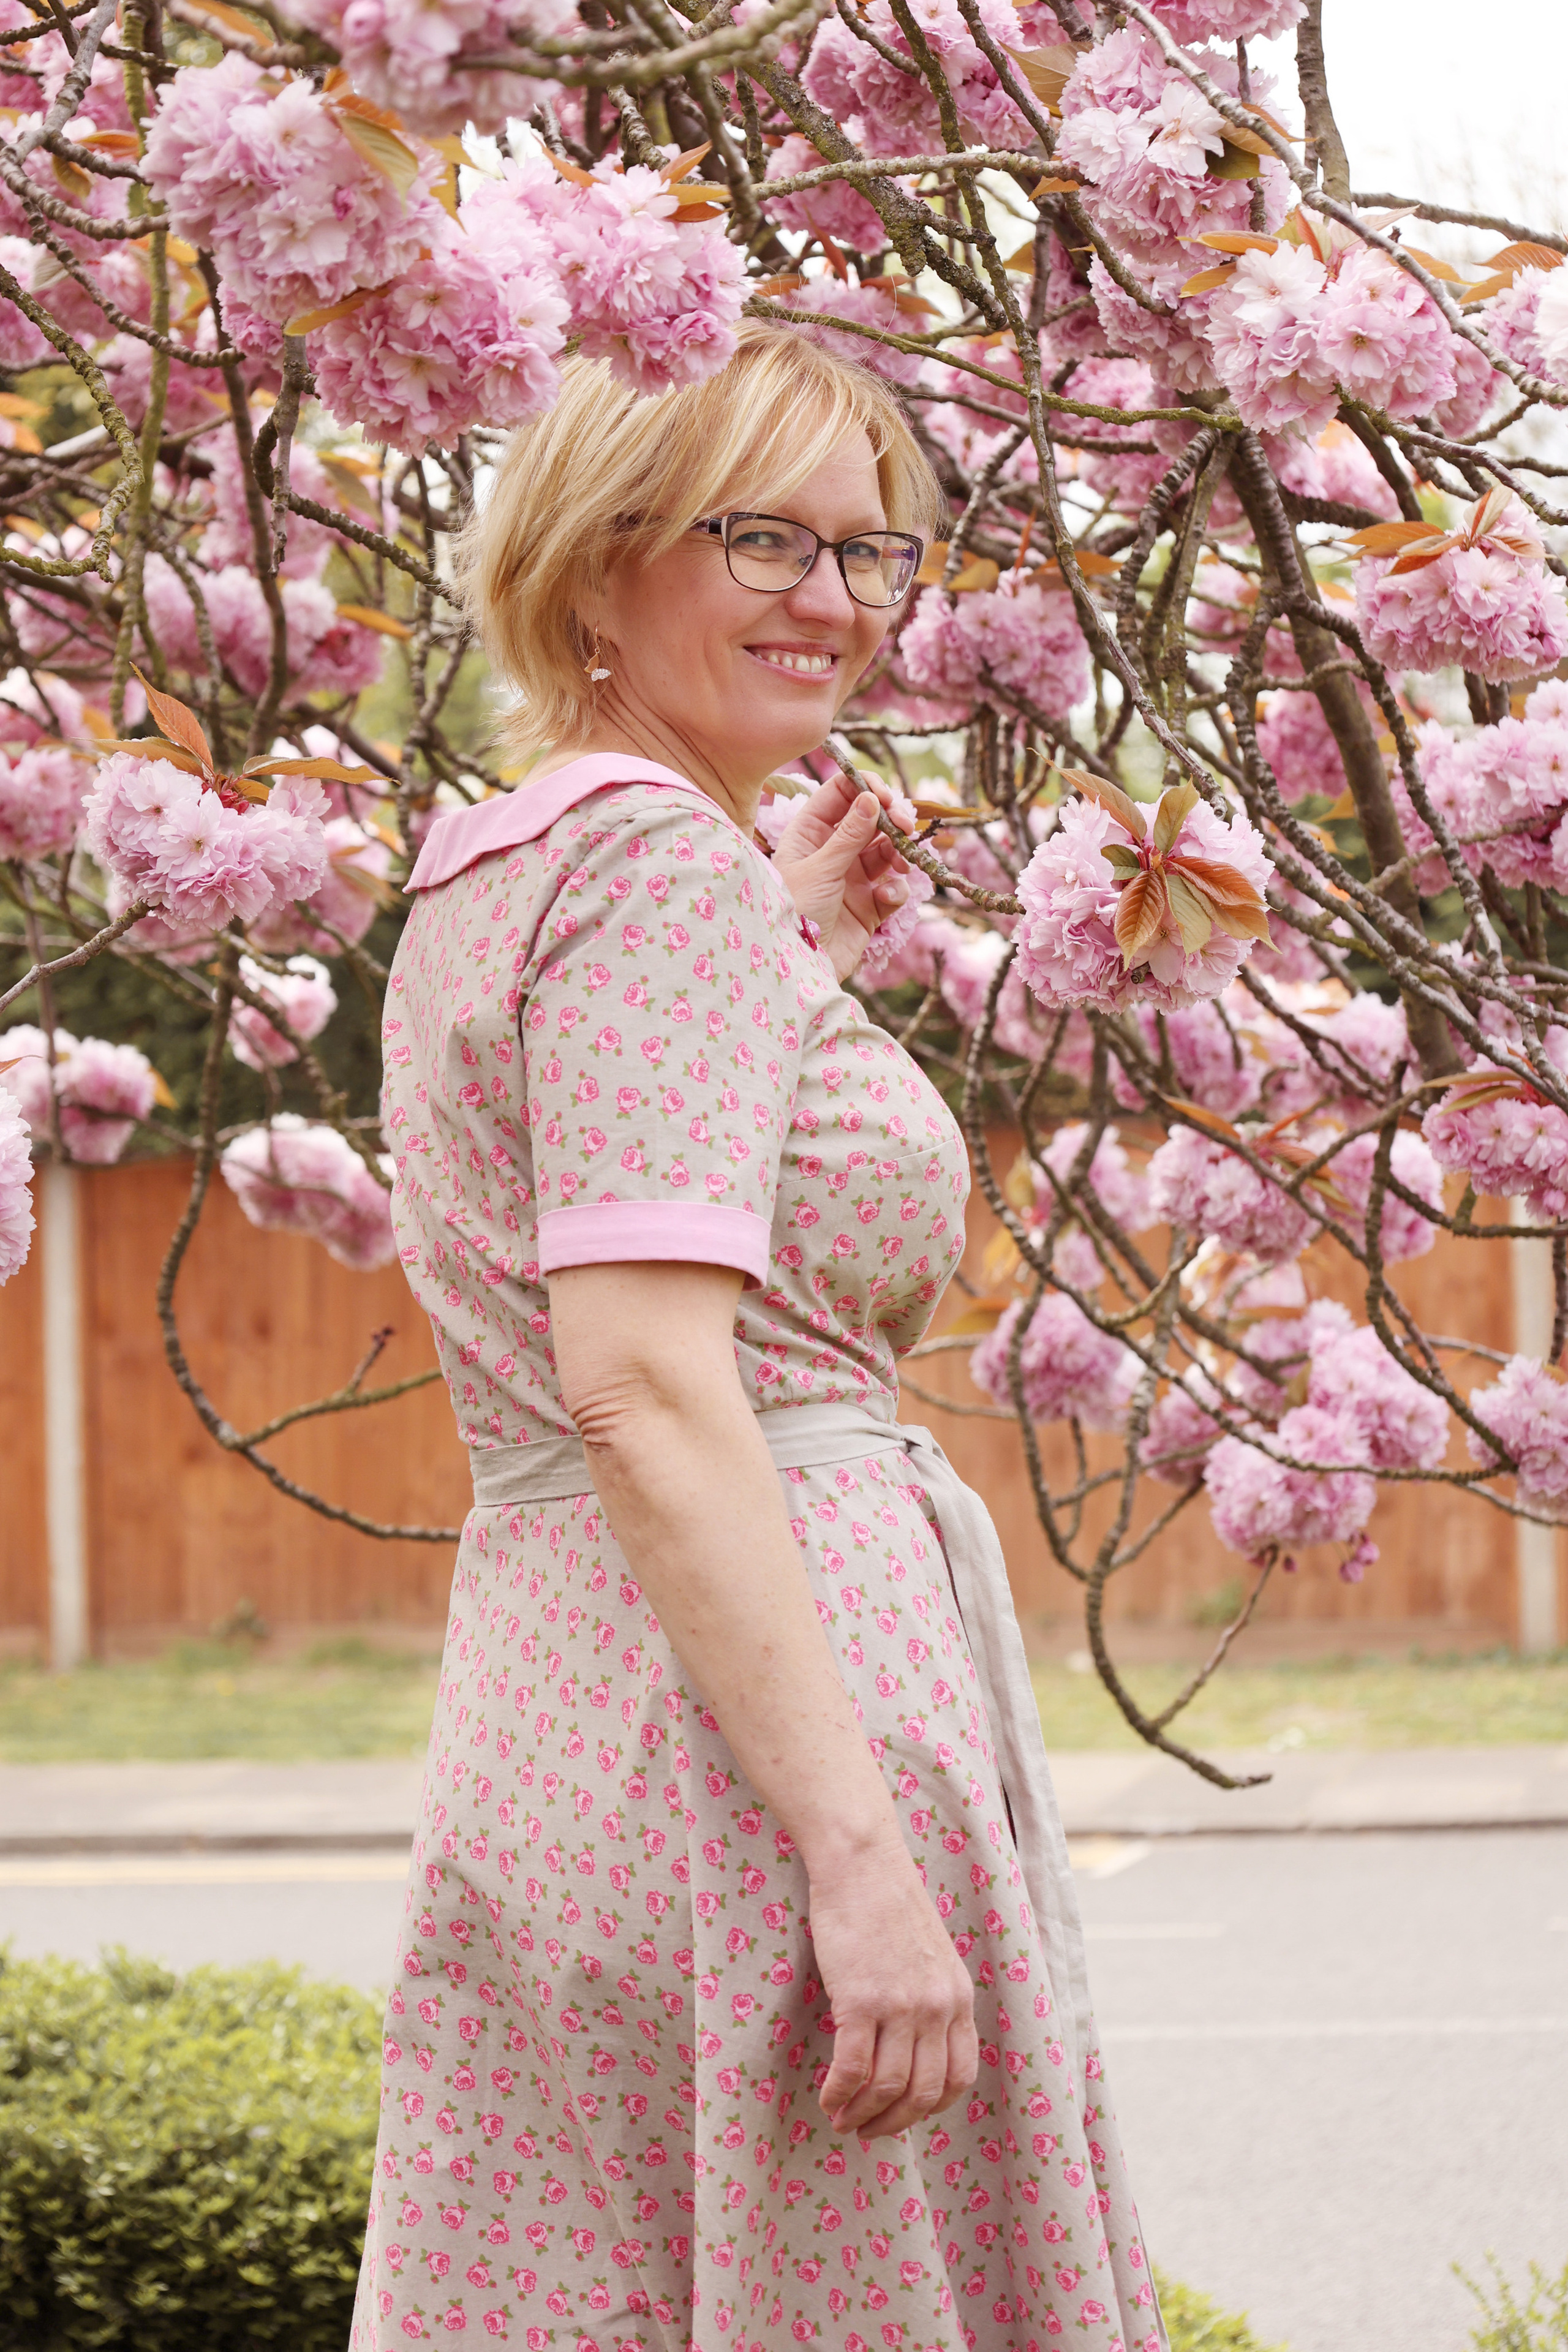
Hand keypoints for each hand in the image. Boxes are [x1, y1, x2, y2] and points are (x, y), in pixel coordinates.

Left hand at [772, 769, 916, 982]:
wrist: (800, 969)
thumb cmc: (796, 914)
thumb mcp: (820, 869)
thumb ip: (849, 835)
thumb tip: (871, 798)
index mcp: (810, 834)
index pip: (839, 794)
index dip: (864, 788)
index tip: (886, 796)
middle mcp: (832, 852)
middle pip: (870, 819)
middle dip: (892, 819)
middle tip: (907, 825)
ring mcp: (852, 878)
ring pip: (887, 851)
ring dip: (899, 852)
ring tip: (903, 862)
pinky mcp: (870, 906)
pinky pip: (893, 887)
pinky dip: (896, 888)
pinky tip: (886, 897)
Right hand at [807, 1841, 977, 2139]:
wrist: (862, 1863)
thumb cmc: (887, 1904)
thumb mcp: (931, 1956)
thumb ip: (932, 2000)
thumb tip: (915, 2050)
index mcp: (959, 1997)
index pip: (960, 2077)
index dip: (930, 2108)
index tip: (904, 2115)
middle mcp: (937, 2007)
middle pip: (924, 2092)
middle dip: (894, 2122)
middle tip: (866, 2130)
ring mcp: (901, 2005)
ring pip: (888, 2088)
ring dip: (862, 2115)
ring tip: (841, 2118)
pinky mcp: (861, 2000)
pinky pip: (853, 2069)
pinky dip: (839, 2094)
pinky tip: (827, 2097)